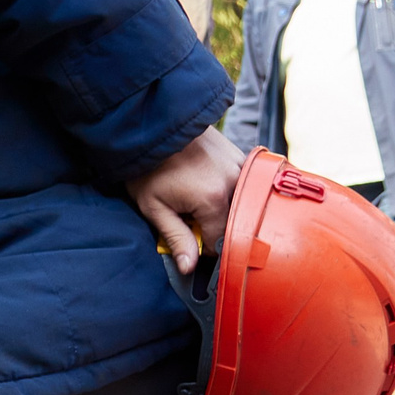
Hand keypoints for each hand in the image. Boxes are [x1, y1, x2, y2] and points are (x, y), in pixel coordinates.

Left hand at [128, 127, 241, 272]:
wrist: (154, 126)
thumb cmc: (148, 167)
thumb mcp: (153, 207)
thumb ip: (175, 238)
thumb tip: (189, 268)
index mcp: (213, 199)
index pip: (221, 241)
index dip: (205, 246)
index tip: (191, 238)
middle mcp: (235, 183)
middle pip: (235, 223)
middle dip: (216, 227)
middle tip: (192, 217)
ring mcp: (242, 167)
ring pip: (243, 205)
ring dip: (225, 209)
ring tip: (197, 197)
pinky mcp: (243, 157)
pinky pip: (245, 186)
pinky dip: (231, 192)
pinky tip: (208, 184)